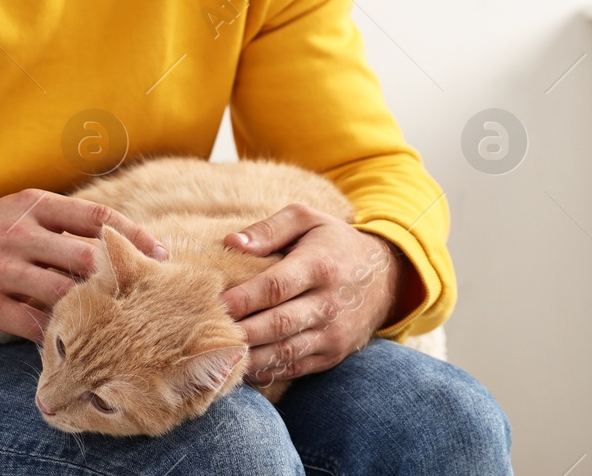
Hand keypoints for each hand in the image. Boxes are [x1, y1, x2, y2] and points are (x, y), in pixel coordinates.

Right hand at [0, 189, 167, 342]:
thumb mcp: (18, 213)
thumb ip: (61, 224)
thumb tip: (117, 240)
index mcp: (35, 205)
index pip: (97, 217)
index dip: (134, 235)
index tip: (161, 253)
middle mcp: (20, 233)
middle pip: (87, 255)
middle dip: (120, 276)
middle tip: (147, 295)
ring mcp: (2, 269)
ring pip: (64, 291)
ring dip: (93, 309)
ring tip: (119, 324)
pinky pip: (34, 324)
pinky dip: (59, 336)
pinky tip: (76, 343)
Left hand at [218, 203, 406, 385]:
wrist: (385, 277)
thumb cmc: (333, 243)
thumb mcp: (307, 220)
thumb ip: (269, 228)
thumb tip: (233, 243)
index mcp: (320, 266)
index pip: (276, 287)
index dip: (243, 299)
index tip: (214, 304)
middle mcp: (329, 304)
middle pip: (277, 325)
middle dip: (240, 332)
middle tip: (206, 334)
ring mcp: (332, 334)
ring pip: (284, 353)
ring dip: (248, 357)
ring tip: (216, 354)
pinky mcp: (331, 355)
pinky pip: (292, 368)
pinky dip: (264, 371)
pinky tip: (238, 367)